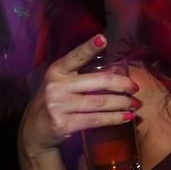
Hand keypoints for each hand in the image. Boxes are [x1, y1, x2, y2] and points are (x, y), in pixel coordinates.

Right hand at [19, 35, 138, 154]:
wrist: (35, 130)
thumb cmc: (56, 101)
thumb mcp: (62, 83)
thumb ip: (83, 76)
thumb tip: (116, 71)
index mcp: (57, 71)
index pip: (76, 56)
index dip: (89, 48)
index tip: (103, 39)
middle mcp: (56, 86)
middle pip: (99, 81)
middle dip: (122, 84)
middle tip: (135, 87)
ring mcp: (59, 105)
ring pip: (101, 103)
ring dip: (122, 103)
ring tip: (135, 104)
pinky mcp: (64, 124)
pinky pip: (97, 120)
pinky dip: (115, 118)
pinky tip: (127, 116)